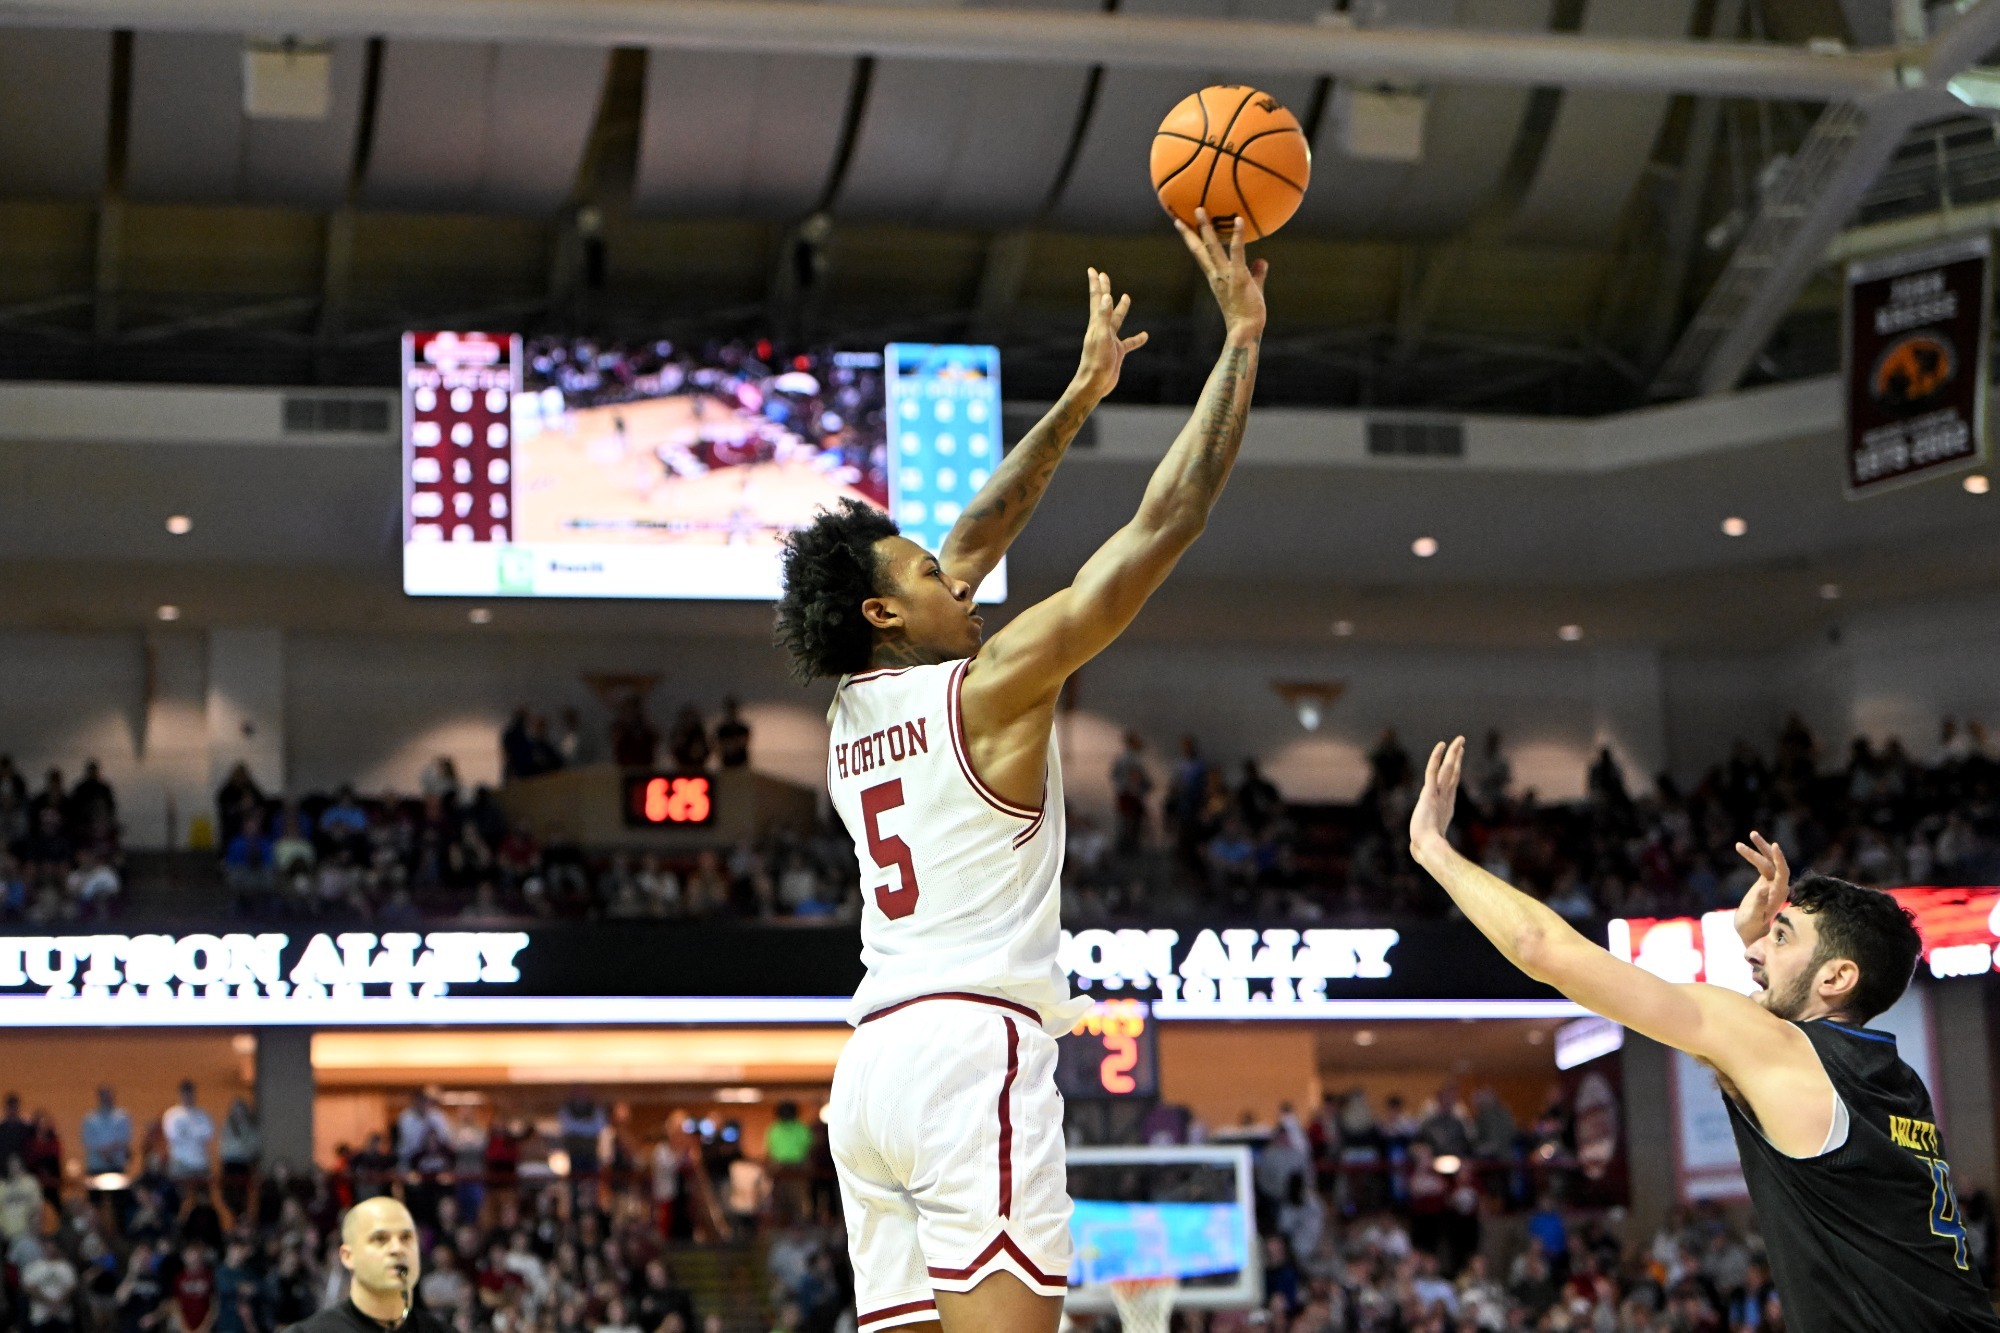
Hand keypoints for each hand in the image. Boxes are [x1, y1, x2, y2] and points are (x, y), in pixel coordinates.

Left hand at [1071, 268, 1148, 400]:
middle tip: (1104, 275)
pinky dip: (1136, 339)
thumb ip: (1103, 317)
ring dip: (1120, 309)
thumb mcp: (1101, 337)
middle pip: (1105, 305)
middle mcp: (1102, 329)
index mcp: (1097, 324)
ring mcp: (1110, 340)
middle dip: (1104, 289)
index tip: (1094, 270)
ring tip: (1126, 297)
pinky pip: (1129, 343)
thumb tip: (1106, 296)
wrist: (1094, 384)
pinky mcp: (1117, 352)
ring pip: (1117, 321)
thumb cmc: (1096, 361)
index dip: (1096, 284)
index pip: (1097, 299)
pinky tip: (1145, 336)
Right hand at [1175, 208, 1267, 337]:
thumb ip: (1256, 273)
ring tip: (1199, 209)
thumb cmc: (1247, 313)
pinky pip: (1237, 252)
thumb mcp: (1252, 288)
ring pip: (1211, 247)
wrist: (1245, 330)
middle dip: (1190, 231)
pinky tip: (1238, 220)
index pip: (1201, 255)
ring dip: (1205, 227)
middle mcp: (1216, 274)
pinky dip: (1237, 236)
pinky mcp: (1238, 276)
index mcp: (1216, 277)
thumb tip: (1262, 260)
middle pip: (1199, 248)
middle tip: (1179, 215)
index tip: (1182, 226)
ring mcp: (1225, 275)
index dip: (1191, 240)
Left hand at [1410, 736, 1464, 856]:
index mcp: (1446, 805)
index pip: (1452, 783)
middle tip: (1461, 743)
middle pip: (1453, 772)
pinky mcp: (1430, 792)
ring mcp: (1439, 794)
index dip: (1455, 770)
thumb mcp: (1429, 842)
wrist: (1427, 847)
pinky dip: (1437, 757)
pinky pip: (1434, 770)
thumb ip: (1429, 845)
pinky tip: (1441, 745)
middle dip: (1457, 757)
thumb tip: (1422, 857)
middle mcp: (1445, 797)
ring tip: (1459, 740)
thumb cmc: (1427, 848)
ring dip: (1453, 753)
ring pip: (1448, 769)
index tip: (1456, 759)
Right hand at [1733, 831, 1789, 945]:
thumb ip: (1759, 903)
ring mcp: (1772, 883)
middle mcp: (1779, 886)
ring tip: (1747, 837)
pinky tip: (1742, 848)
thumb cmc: (1751, 927)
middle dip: (1764, 849)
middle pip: (1774, 863)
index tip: (1773, 846)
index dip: (1779, 859)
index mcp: (1779, 894)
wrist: (1750, 932)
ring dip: (1758, 849)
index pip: (1782, 872)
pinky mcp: (1765, 881)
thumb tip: (1764, 887)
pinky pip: (1761, 865)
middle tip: (1752, 835)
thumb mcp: (1753, 917)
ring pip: (1767, 862)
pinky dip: (1753, 856)